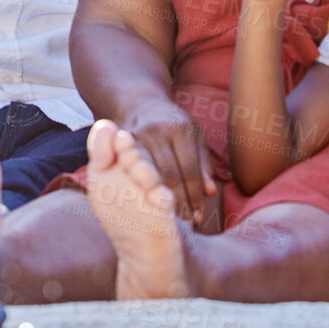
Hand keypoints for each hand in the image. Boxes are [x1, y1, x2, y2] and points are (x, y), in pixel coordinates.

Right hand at [119, 101, 215, 225]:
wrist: (138, 103)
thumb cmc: (171, 124)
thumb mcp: (194, 136)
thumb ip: (203, 164)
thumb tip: (210, 192)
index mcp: (180, 129)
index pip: (189, 170)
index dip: (195, 197)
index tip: (199, 217)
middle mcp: (156, 132)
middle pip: (168, 176)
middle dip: (178, 203)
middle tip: (185, 224)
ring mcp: (134, 138)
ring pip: (147, 177)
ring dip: (157, 201)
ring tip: (167, 220)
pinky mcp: (118, 146)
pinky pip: (130, 172)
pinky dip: (139, 190)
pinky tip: (146, 205)